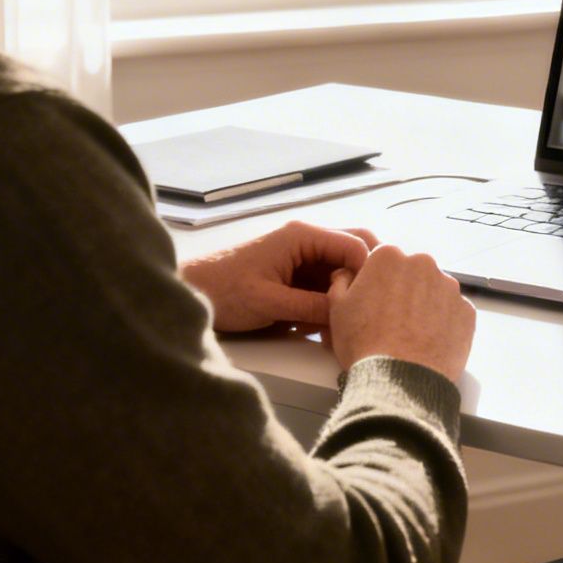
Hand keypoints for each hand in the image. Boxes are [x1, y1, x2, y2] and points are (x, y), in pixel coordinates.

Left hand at [180, 222, 375, 333]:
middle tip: (369, 308)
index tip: (370, 302)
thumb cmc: (224, 290)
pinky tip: (330, 326)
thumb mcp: (270, 302)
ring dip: (348, 293)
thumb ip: (312, 306)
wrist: (192, 292)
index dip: (367, 272)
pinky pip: (326, 285)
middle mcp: (306, 241)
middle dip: (365, 278)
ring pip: (343, 270)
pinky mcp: (296, 276)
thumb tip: (350, 313)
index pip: (355, 244)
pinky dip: (333, 302)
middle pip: (354, 250)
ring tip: (350, 321)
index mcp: (302, 236)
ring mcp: (302, 258)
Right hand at [327, 244, 474, 382]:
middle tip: (391, 321)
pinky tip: (428, 342)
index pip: (383, 260)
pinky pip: (453, 311)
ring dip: (425, 305)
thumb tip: (347, 274)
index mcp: (388, 256)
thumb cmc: (365, 344)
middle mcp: (423, 263)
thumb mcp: (337, 309)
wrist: (400, 381)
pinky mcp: (467, 310)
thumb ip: (342, 281)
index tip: (374, 302)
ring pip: (434, 291)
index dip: (377, 282)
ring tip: (410, 335)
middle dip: (404, 291)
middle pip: (412, 272)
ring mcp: (449, 287)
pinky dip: (444, 323)